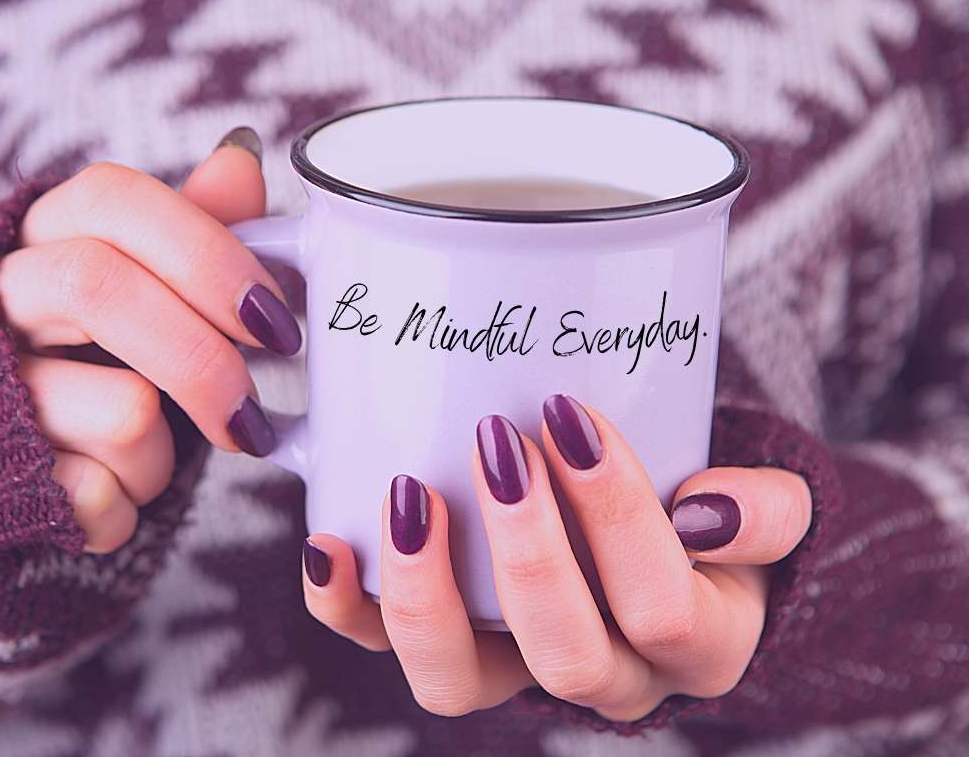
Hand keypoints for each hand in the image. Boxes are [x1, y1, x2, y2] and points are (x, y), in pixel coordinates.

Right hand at [0, 129, 299, 552]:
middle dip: (204, 361)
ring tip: (146, 452)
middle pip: (96, 285)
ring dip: (165, 454)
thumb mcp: (142, 289)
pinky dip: (128, 506)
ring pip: (122, 411)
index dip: (206, 252)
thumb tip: (242, 159)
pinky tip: (104, 489)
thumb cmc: (90, 364)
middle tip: (255, 418)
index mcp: (43, 236)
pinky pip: (100, 496)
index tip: (274, 319)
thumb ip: (191, 230)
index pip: (114, 198)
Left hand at [303, 396, 811, 719]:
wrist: (673, 544)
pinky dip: (350, 606)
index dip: (617, 519)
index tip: (573, 416)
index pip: (663, 608)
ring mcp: (520, 671)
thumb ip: (767, 510)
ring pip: (459, 682)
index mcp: (697, 643)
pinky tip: (331, 541)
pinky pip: (390, 651)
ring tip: (412, 492)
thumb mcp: (768, 507)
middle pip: (563, 653)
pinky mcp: (455, 647)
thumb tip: (707, 511)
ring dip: (425, 591)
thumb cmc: (709, 513)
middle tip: (497, 440)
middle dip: (526, 547)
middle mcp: (609, 676)